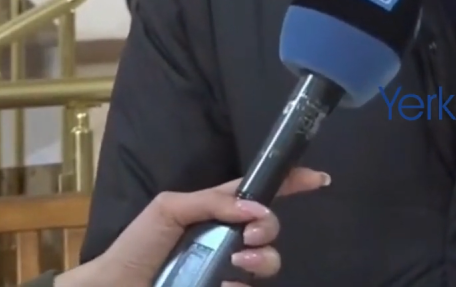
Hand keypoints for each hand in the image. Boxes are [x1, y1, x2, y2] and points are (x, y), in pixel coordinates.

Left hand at [59, 168, 329, 286]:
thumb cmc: (137, 246)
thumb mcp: (170, 208)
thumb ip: (213, 202)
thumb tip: (256, 207)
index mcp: (216, 211)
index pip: (258, 191)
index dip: (290, 182)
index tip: (318, 179)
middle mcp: (227, 238)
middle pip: (269, 225)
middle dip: (270, 226)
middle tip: (251, 234)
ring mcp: (226, 270)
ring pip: (269, 260)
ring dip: (263, 259)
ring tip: (239, 265)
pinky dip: (241, 285)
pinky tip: (223, 284)